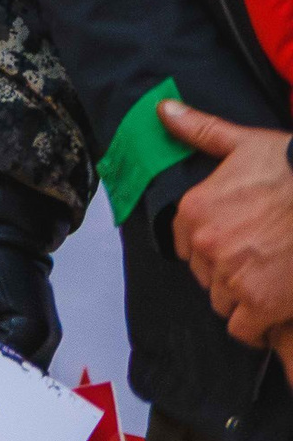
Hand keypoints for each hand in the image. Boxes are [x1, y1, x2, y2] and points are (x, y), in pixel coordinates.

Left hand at [162, 100, 292, 346]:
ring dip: (244, 300)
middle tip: (260, 264)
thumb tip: (163, 110)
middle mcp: (206, 245)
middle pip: (206, 276)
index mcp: (194, 211)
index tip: (237, 246)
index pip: (187, 247)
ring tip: (272, 284)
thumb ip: (200, 131)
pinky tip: (276, 312)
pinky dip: (259, 327)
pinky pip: (245, 329)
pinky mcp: (261, 303)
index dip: (212, 250)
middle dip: (229, 274)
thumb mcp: (243, 143)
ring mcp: (232, 276)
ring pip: (224, 303)